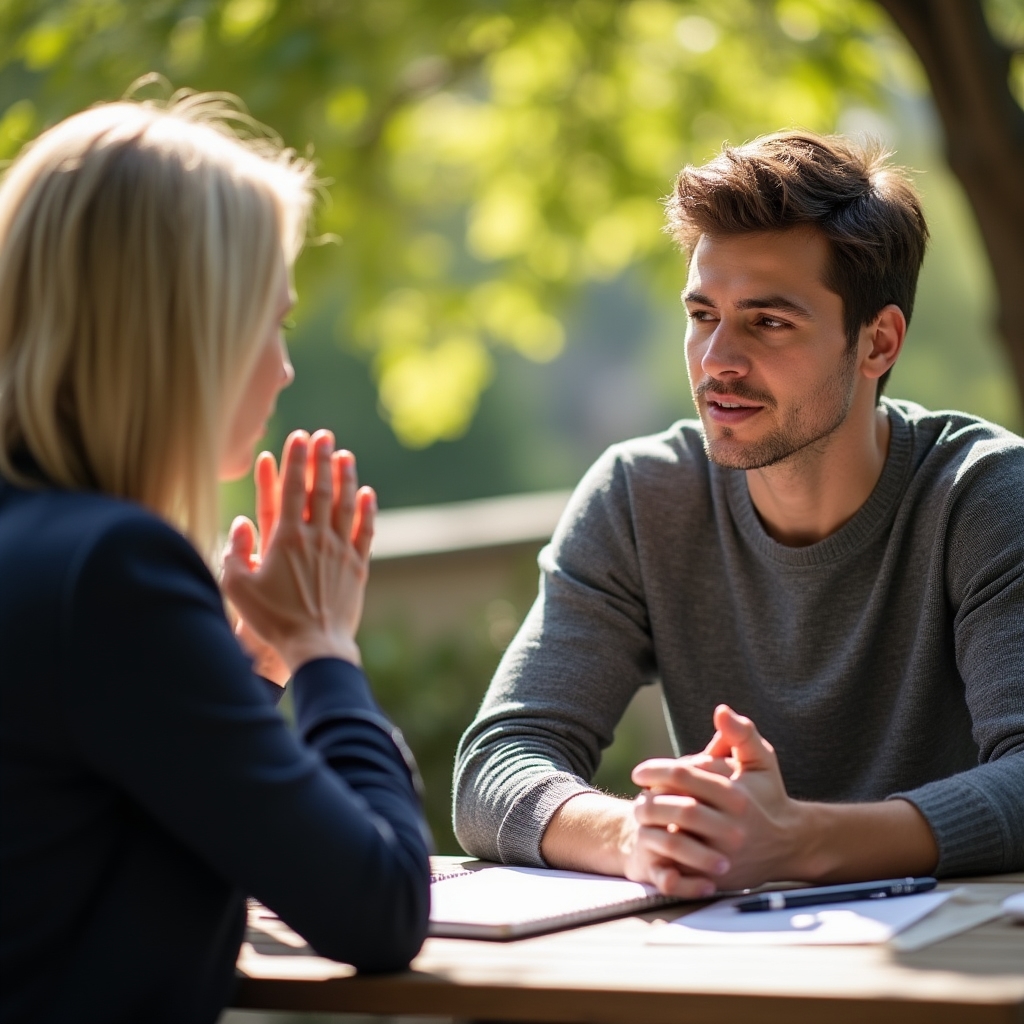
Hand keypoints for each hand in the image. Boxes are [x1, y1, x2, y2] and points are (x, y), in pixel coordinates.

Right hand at [222, 429, 375, 673]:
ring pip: (346, 505)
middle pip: (321, 489)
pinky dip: (367, 510)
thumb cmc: (272, 619)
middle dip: (322, 459)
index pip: (292, 489)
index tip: (298, 438)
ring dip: (345, 477)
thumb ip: (235, 551)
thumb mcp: (238, 587)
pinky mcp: (357, 567)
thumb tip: (240, 522)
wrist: (315, 645)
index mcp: (286, 539)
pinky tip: (367, 494)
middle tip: (324, 435)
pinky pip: (364, 531)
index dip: (296, 460)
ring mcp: (340, 551)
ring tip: (345, 454)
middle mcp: (317, 538)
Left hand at [629, 705, 803, 891]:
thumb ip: (742, 734)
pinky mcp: (719, 878)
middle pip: (681, 810)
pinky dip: (663, 857)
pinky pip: (683, 870)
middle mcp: (733, 827)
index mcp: (737, 796)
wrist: (790, 844)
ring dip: (652, 829)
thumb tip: (721, 710)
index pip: (686, 775)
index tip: (637, 772)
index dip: (656, 770)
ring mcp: (726, 855)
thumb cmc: (768, 794)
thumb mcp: (761, 760)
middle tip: (636, 798)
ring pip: (679, 842)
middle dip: (651, 802)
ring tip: (640, 817)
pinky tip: (652, 844)